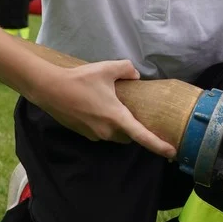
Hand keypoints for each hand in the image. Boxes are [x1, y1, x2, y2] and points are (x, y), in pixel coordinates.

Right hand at [33, 60, 177, 159]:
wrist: (50, 89)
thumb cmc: (80, 79)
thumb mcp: (107, 68)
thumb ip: (127, 69)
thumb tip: (135, 75)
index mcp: (116, 117)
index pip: (142, 136)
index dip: (159, 145)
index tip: (172, 152)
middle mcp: (107, 131)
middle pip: (128, 136)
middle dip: (133, 128)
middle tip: (132, 111)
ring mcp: (94, 134)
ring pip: (114, 134)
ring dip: (118, 125)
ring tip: (110, 105)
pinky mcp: (84, 133)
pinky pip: (101, 131)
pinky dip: (104, 123)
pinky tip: (95, 107)